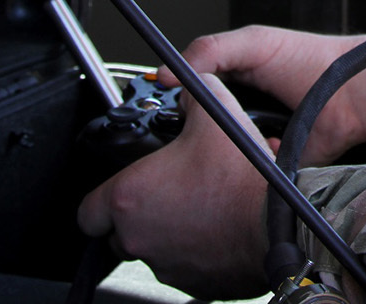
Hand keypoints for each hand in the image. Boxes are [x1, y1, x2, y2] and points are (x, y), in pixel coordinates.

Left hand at [78, 72, 271, 299]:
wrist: (277, 223)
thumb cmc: (242, 178)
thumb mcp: (215, 112)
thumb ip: (191, 91)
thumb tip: (187, 83)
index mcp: (129, 198)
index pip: (87, 212)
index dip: (102, 198)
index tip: (120, 189)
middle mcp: (139, 236)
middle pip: (118, 234)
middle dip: (136, 215)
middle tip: (165, 194)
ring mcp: (164, 264)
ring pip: (151, 250)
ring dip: (166, 232)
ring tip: (197, 207)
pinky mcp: (191, 282)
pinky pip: (181, 267)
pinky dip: (192, 250)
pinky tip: (214, 228)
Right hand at [167, 25, 365, 165]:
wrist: (353, 93)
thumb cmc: (312, 60)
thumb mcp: (254, 43)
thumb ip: (208, 50)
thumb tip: (166, 74)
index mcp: (231, 84)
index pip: (189, 96)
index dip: (176, 102)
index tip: (167, 105)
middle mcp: (239, 114)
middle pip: (199, 129)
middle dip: (194, 130)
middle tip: (194, 125)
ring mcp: (254, 140)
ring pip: (220, 153)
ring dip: (225, 146)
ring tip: (236, 132)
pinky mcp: (271, 165)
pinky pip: (247, 173)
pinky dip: (252, 161)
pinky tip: (266, 145)